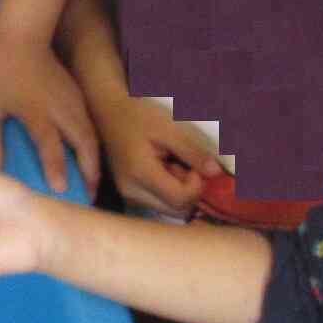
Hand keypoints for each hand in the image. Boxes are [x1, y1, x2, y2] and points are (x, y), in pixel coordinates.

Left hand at [0, 36, 97, 194]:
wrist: (21, 39)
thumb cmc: (0, 74)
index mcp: (36, 111)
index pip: (50, 144)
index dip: (56, 168)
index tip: (61, 190)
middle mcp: (61, 108)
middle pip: (84, 143)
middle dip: (89, 172)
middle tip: (88, 197)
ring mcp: (74, 102)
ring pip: (91, 136)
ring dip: (94, 162)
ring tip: (92, 185)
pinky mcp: (79, 97)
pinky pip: (90, 126)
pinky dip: (93, 147)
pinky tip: (88, 161)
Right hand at [97, 95, 223, 219]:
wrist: (107, 112)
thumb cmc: (137, 115)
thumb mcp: (167, 128)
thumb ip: (192, 152)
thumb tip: (216, 173)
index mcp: (140, 173)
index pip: (180, 199)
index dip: (196, 185)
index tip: (193, 165)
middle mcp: (131, 192)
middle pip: (176, 210)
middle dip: (189, 191)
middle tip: (183, 164)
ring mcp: (128, 196)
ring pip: (169, 210)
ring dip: (180, 192)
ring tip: (172, 165)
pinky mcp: (129, 195)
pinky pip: (159, 204)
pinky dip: (169, 192)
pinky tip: (163, 171)